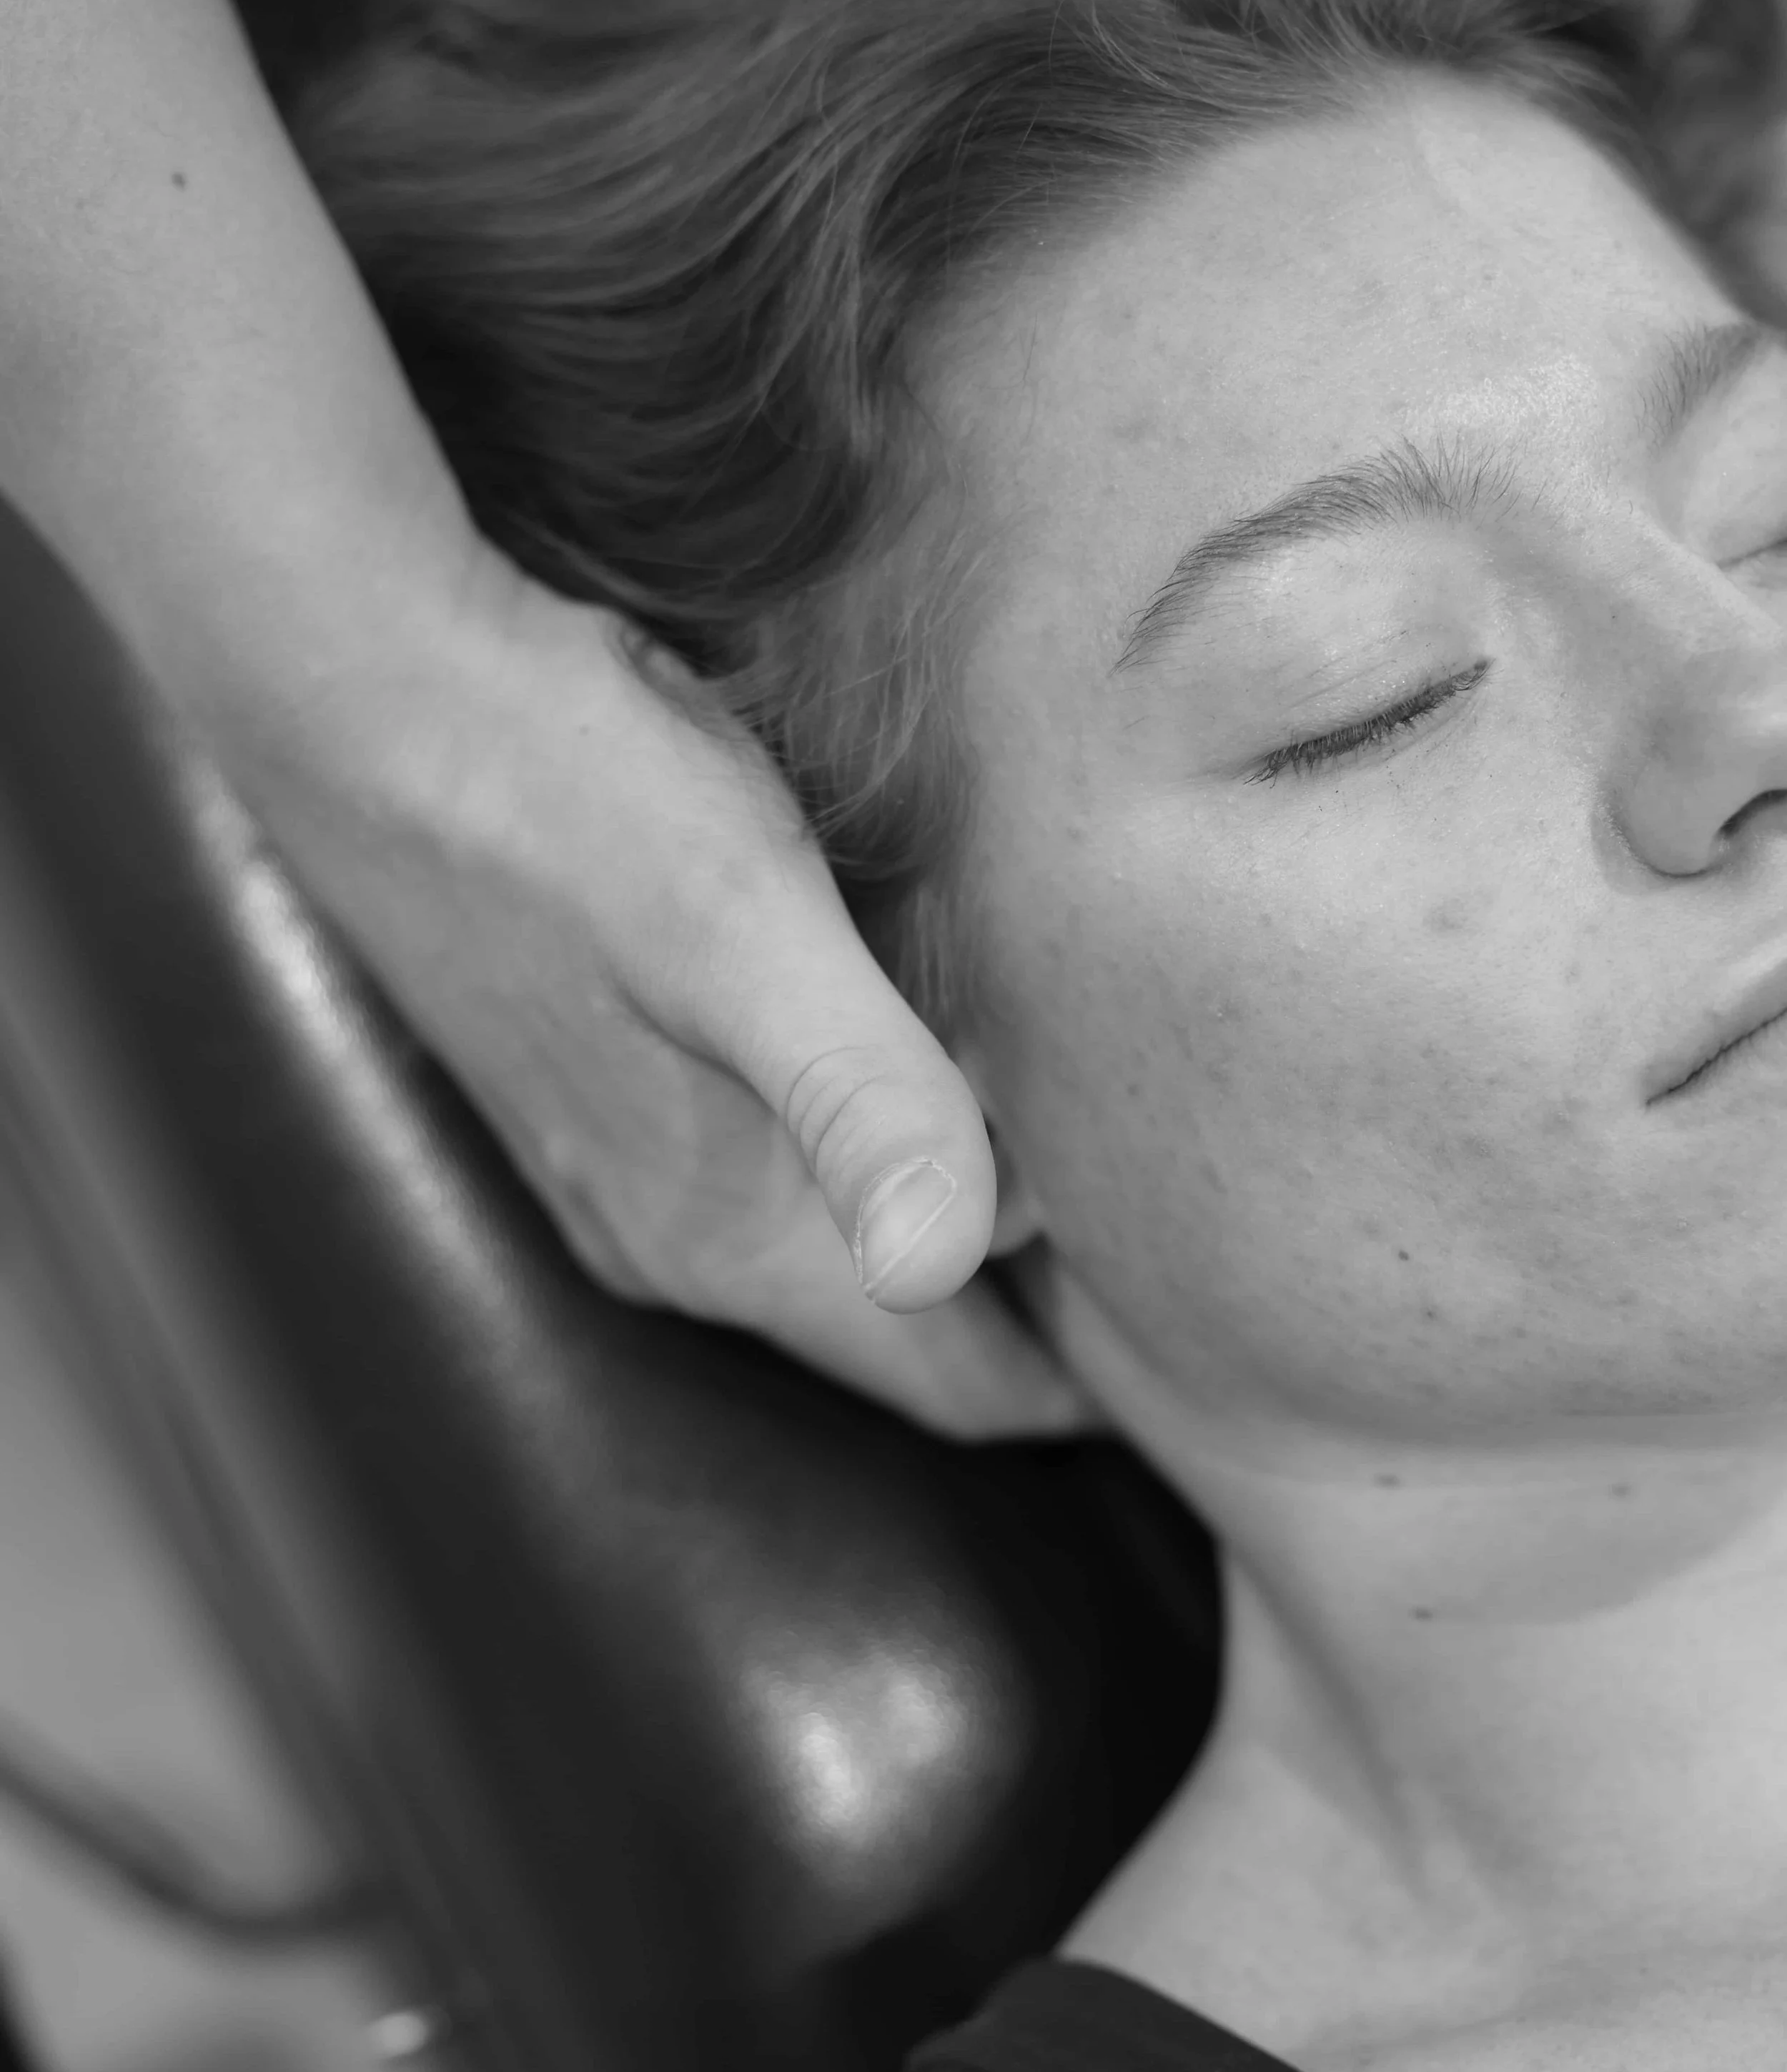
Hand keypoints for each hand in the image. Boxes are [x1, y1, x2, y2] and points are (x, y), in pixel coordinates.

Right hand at [234, 538, 1094, 1439]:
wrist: (357, 689)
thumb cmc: (561, 793)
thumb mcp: (734, 926)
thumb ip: (852, 1092)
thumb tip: (950, 1259)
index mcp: (723, 1225)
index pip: (947, 1382)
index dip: (1085, 1379)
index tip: (1209, 1326)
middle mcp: (667, 1227)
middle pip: (900, 1330)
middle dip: (1034, 1306)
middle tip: (1181, 1222)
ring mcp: (616, 1160)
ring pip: (832, 1249)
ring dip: (947, 1218)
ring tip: (1075, 1140)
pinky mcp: (590, 1080)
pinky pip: (767, 1171)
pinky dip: (863, 1147)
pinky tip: (914, 1050)